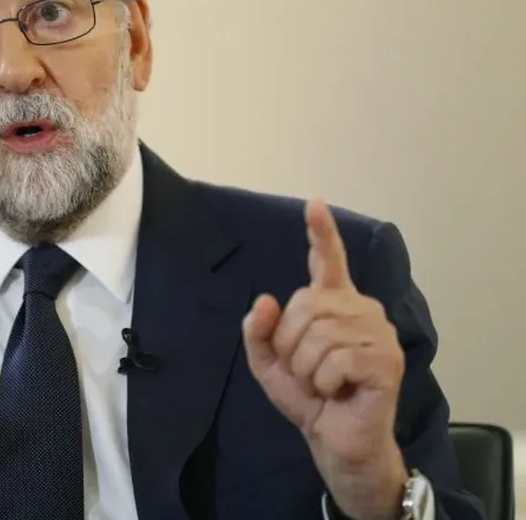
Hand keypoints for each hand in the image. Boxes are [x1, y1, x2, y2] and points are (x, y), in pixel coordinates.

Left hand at [243, 200, 407, 519]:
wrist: (335, 440)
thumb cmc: (308, 397)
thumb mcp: (269, 363)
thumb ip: (258, 331)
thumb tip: (265, 301)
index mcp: (333, 305)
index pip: (327, 262)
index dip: (321, 233)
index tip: (313, 203)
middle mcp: (360, 309)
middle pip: (305, 305)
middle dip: (290, 344)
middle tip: (306, 370)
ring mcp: (378, 332)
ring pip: (318, 333)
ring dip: (307, 367)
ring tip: (323, 382)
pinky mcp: (387, 359)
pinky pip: (336, 359)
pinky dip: (325, 381)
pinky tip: (338, 391)